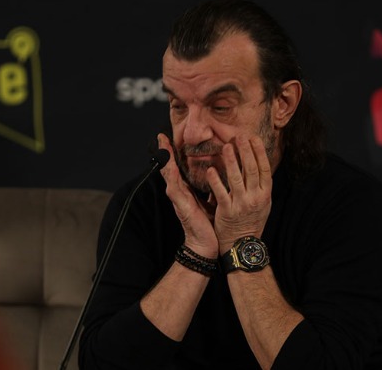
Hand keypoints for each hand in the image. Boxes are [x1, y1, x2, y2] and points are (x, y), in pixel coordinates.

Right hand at [157, 133, 218, 258]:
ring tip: (162, 145)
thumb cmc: (208, 223)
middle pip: (169, 168)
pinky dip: (172, 178)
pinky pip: (175, 190)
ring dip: (165, 160)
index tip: (170, 137)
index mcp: (186, 190)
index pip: (178, 167)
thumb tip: (219, 173)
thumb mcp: (211, 199)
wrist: (205, 244)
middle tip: (161, 136)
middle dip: (164, 152)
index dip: (174, 153)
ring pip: (169, 175)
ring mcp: (178, 199)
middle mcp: (179, 192)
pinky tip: (171, 169)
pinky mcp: (181, 206)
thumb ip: (212, 186)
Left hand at [207, 136, 272, 253]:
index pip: (264, 168)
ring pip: (236, 179)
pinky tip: (210, 169)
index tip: (253, 138)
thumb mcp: (262, 203)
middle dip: (246, 151)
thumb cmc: (252, 221)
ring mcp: (241, 204)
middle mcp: (255, 198)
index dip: (259, 152)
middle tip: (239, 136)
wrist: (243, 245)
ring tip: (226, 146)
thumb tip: (256, 162)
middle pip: (252, 170)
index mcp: (265, 194)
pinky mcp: (227, 211)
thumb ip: (259, 185)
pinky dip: (215, 181)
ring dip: (231, 161)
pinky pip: (221, 193)